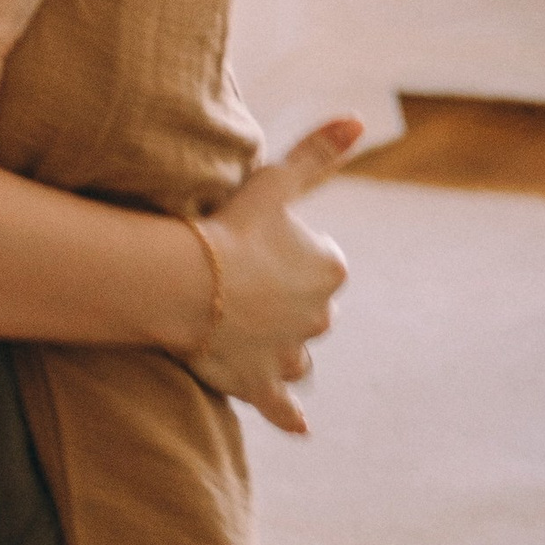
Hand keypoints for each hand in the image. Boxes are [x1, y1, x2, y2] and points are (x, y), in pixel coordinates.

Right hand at [184, 119, 359, 434]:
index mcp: (331, 270)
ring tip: (242, 331)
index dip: (285, 255)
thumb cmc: (228, 225)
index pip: (319, 264)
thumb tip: (359, 116)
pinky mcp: (261, 385)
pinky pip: (282, 407)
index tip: (252, 247)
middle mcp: (321, 318)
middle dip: (283, 303)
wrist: (185, 280)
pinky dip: (289, 416)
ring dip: (279, 347)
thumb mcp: (277, 182)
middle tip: (238, 284)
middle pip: (309, 311)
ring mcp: (291, 355)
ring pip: (295, 354)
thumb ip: (318, 152)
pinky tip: (300, 427)